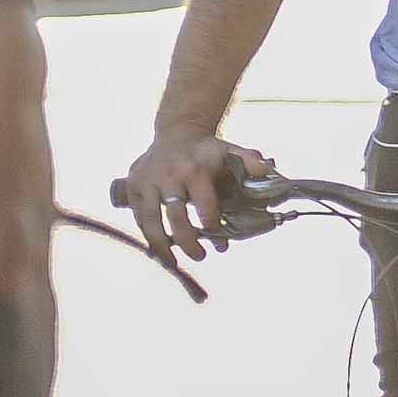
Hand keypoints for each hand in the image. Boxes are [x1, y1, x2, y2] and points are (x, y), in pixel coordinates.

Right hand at [122, 131, 269, 261]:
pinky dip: (147, 235)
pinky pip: (139, 216)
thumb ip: (249, 160)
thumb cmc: (206, 150)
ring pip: (150, 220)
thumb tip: (264, 170)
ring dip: (161, 245)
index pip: (203, 202)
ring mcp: (147, 182)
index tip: (219, 239)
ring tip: (173, 263)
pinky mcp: (133, 187)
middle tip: (201, 256)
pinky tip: (158, 250)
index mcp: (194, 170)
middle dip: (188, 240)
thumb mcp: (230, 150)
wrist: (177, 133)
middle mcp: (169, 176)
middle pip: (175, 215)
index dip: (211, 222)